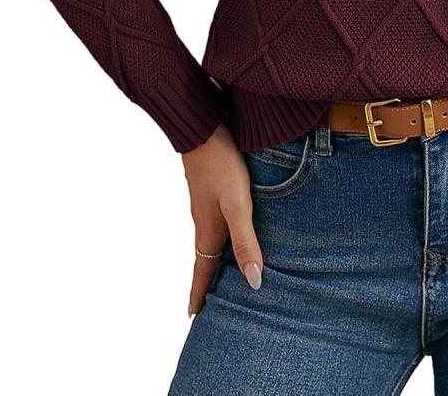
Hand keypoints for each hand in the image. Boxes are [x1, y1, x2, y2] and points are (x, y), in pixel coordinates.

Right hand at [180, 122, 263, 316]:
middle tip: (206, 302)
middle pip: (205, 258)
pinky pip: (213, 222)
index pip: (202, 271)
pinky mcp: (210, 189)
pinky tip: (229, 229)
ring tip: (220, 272)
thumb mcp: (238, 205)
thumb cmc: (221, 166)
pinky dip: (219, 236)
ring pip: (210, 239)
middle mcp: (204, 220)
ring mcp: (205, 204)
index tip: (194, 316)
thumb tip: (253, 280)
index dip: (199, 294)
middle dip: (205, 281)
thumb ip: (245, 240)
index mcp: (208, 230)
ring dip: (213, 258)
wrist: (203, 129)